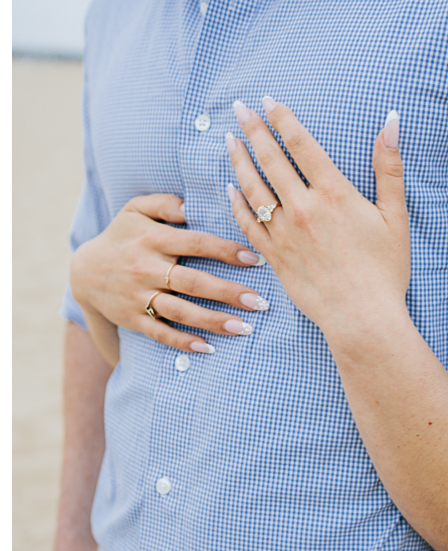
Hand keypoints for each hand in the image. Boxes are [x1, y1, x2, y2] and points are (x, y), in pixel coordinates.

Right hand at [69, 194, 270, 353]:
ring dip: (214, 321)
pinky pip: (161, 333)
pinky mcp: (133, 318)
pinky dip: (183, 342)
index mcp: (153, 238)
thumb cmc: (121, 236)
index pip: (197, 243)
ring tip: (245, 328)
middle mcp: (147, 268)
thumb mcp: (135, 209)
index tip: (255, 259)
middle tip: (261, 302)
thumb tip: (191, 205)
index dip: (227, 251)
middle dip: (230, 293)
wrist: (83, 271)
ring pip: (182, 311)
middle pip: (194, 282)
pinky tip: (208, 347)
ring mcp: (139, 296)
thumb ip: (164, 203)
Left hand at [225, 99, 409, 335]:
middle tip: (238, 109)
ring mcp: (285, 234)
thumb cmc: (385, 271)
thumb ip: (389, 167)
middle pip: (271, 159)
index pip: (301, 143)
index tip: (268, 100)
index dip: (282, 118)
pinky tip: (231, 189)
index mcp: (334, 194)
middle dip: (253, 130)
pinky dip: (236, 203)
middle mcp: (304, 209)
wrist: (363, 319)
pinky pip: (248, 224)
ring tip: (229, 141)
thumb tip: (391, 122)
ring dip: (239, 160)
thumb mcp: (395, 216)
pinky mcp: (275, 257)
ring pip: (253, 188)